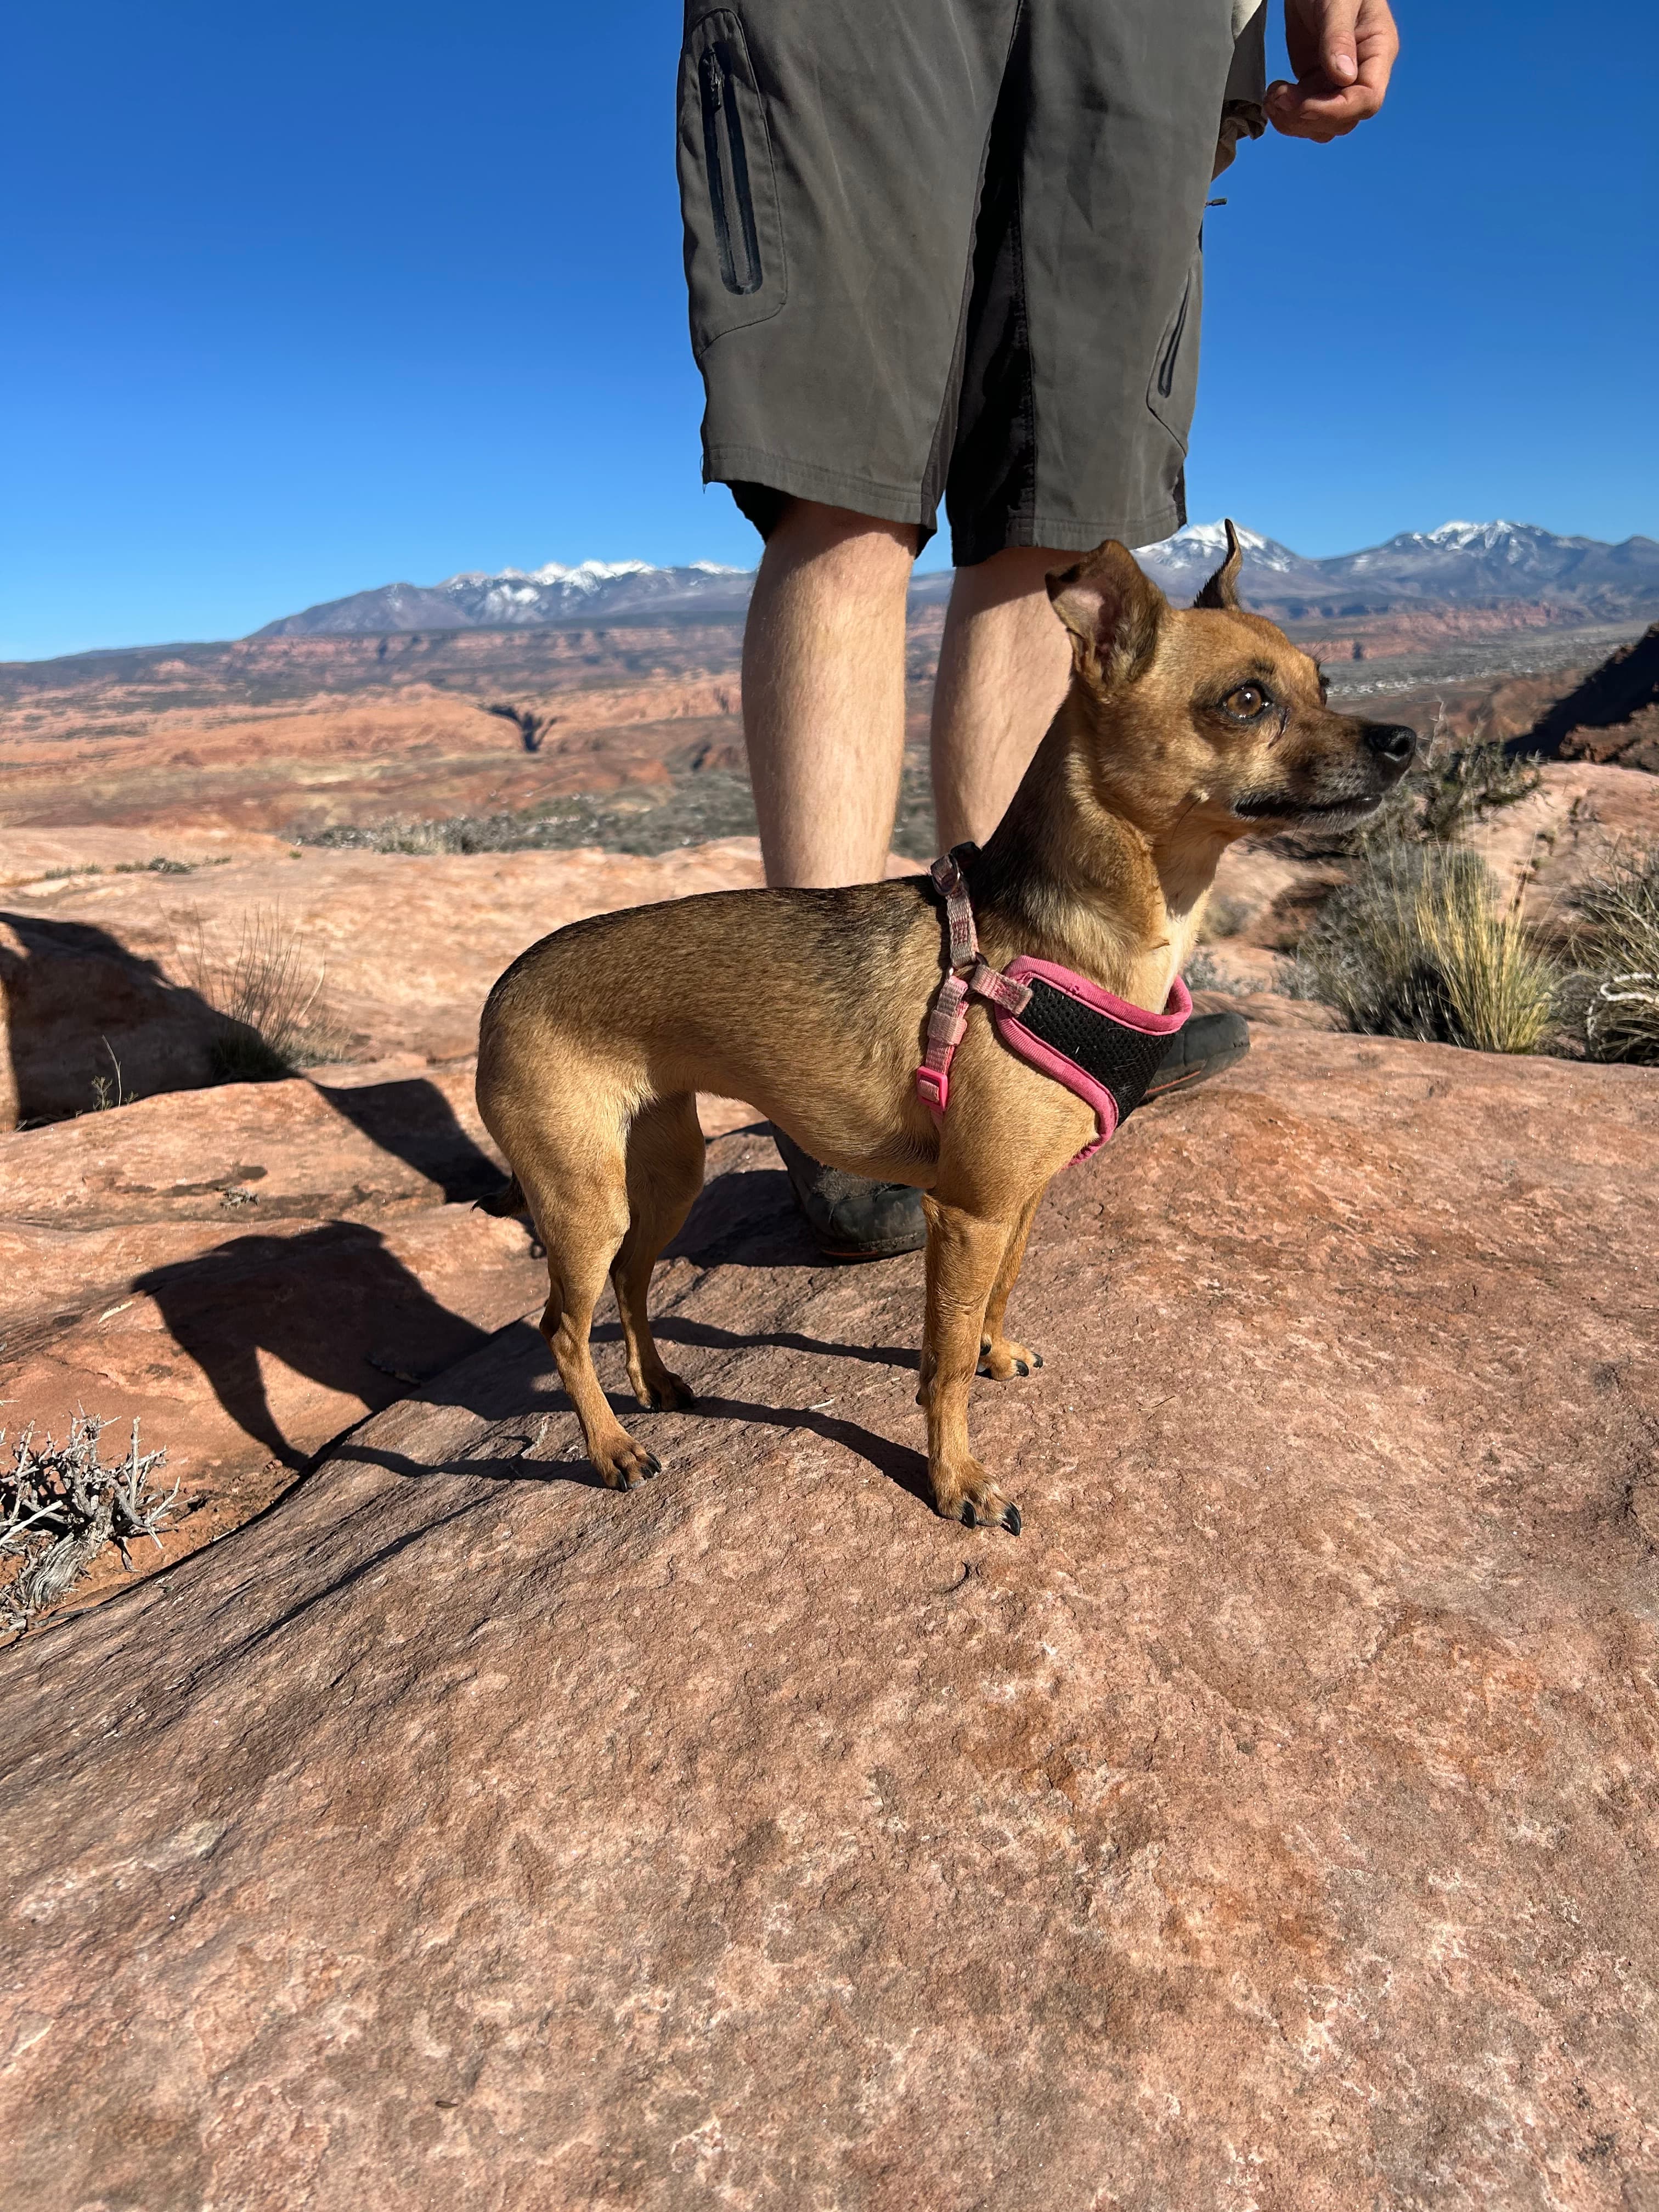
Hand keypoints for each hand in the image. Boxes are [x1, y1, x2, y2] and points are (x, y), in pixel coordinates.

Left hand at [1266, 0, 1398, 140]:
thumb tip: (1343, 77)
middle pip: (1343, 120)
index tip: (1303, 105)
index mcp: (1377, 52)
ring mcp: (1336, 81)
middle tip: (1278, 97)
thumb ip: (1339, 36)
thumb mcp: (1338, 0)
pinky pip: (1305, 114)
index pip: (1367, 100)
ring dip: (1293, 122)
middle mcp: (1361, 73)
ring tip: (1273, 97)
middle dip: (1308, 118)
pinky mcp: (1314, 83)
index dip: (1336, 111)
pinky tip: (1273, 97)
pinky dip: (1286, 115)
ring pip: (1322, 125)